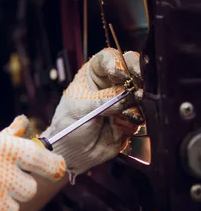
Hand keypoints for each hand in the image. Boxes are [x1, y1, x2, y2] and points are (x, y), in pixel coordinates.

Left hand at [41, 48, 142, 175]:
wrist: (72, 153)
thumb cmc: (67, 126)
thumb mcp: (80, 108)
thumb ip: (103, 99)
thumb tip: (125, 94)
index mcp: (93, 75)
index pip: (108, 58)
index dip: (116, 62)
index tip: (118, 74)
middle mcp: (111, 84)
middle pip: (131, 68)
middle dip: (137, 74)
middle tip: (137, 85)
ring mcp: (123, 101)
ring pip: (141, 90)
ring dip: (138, 98)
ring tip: (128, 109)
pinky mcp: (131, 118)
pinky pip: (143, 113)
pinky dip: (137, 117)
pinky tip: (124, 122)